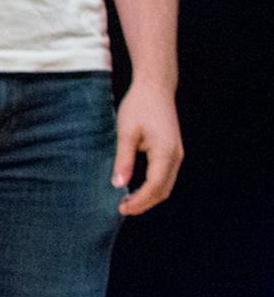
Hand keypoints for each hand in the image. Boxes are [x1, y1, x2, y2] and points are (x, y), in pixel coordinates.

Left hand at [113, 81, 182, 214]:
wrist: (155, 87)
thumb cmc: (138, 106)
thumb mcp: (126, 132)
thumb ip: (123, 159)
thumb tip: (118, 184)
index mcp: (166, 153)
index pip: (154, 187)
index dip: (139, 201)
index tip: (121, 209)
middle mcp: (176, 156)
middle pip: (163, 190)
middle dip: (144, 203)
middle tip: (122, 209)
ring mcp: (177, 154)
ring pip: (166, 184)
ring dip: (149, 196)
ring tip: (127, 201)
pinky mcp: (173, 150)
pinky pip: (165, 175)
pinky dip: (153, 186)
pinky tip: (136, 187)